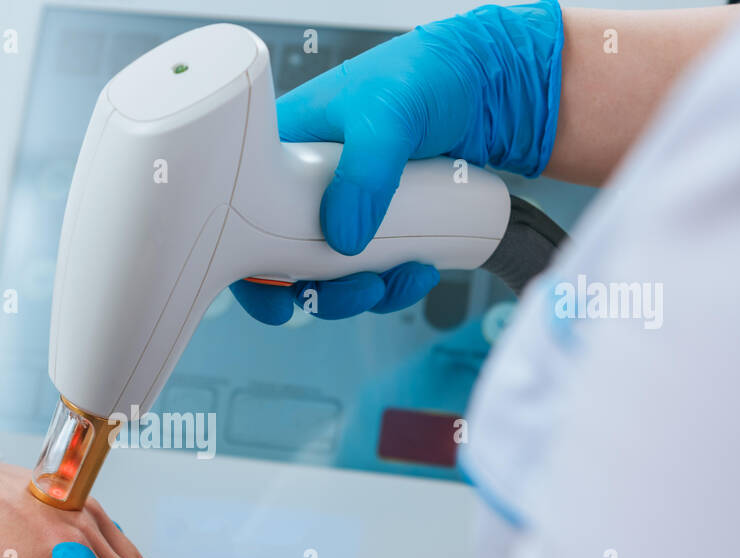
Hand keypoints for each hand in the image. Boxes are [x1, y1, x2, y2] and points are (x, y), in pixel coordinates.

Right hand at [232, 0, 563, 322]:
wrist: (493, 86)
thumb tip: (342, 241)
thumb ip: (364, 174)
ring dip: (364, 294)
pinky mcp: (381, 226)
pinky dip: (394, 285)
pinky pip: (374, 272)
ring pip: (333, 276)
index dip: (255, 270)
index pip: (245, 220)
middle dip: (323, 292)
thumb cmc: (427, 74)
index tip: (279, 301)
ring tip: (399, 280)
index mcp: (285, 152)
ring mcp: (344, 209)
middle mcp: (306, 186)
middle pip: (288, 263)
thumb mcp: (387, 114)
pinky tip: (420, 271)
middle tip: (359, 291)